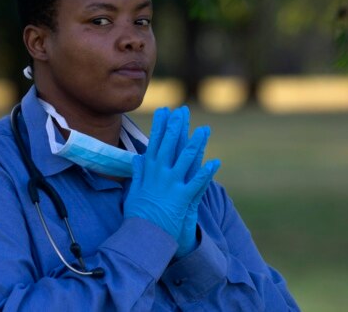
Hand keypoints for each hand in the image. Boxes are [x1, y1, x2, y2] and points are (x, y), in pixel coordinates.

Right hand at [124, 107, 216, 242]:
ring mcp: (171, 186)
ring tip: (204, 129)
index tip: (164, 111)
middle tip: (183, 111)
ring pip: (186, 160)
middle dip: (177, 127)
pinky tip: (214, 163)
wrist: (143, 236)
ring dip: (196, 144)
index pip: (154, 143)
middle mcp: (159, 175)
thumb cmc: (137, 215)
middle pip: (170, 146)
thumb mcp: (133, 190)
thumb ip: (138, 173)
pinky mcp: (182, 198)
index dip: (160, 126)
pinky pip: (197, 184)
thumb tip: (137, 157)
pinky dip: (206, 174)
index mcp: (148, 172)